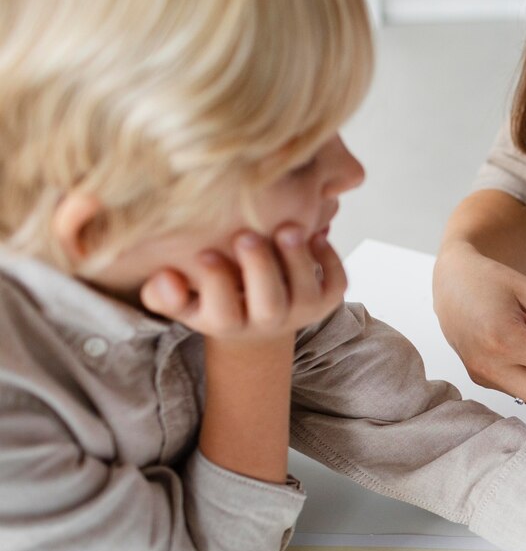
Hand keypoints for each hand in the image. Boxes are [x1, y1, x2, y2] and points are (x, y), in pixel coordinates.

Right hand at [139, 224, 346, 340]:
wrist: (254, 321)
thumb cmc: (209, 299)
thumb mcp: (181, 301)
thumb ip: (163, 293)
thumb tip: (165, 278)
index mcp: (227, 323)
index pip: (222, 313)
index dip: (215, 285)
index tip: (205, 254)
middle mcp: (267, 322)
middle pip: (269, 305)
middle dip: (260, 270)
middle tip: (247, 236)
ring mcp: (300, 312)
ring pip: (306, 294)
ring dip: (299, 261)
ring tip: (288, 227)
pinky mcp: (324, 302)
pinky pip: (336, 286)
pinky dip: (332, 261)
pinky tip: (315, 233)